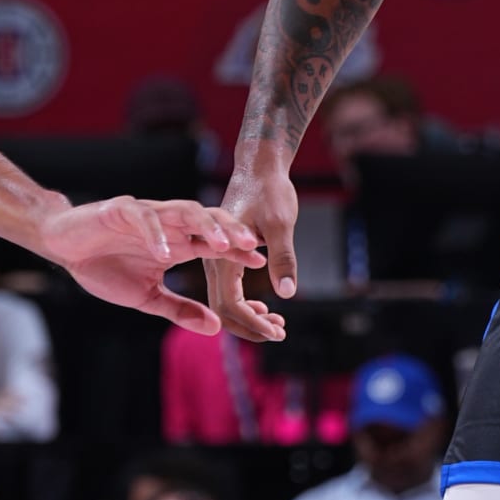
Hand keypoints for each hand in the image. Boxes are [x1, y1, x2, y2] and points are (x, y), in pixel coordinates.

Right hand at [38, 197, 262, 334]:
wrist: (64, 247)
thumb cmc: (105, 267)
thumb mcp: (147, 297)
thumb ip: (180, 309)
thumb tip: (216, 328)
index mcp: (178, 243)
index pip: (215, 244)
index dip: (237, 251)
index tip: (260, 263)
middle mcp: (169, 225)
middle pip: (208, 221)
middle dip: (231, 232)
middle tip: (252, 247)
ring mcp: (147, 215)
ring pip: (184, 211)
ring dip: (204, 227)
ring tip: (221, 245)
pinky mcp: (121, 210)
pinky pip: (144, 220)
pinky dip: (155, 235)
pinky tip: (165, 254)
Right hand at [207, 163, 296, 344]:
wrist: (259, 167)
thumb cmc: (268, 191)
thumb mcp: (280, 225)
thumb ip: (282, 258)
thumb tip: (286, 293)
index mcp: (221, 256)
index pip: (230, 306)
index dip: (253, 324)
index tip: (278, 332)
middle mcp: (213, 260)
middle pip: (223, 309)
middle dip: (251, 326)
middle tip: (280, 331)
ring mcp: (215, 258)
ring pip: (226, 300)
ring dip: (250, 317)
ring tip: (277, 322)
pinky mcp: (223, 254)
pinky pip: (229, 287)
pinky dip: (246, 303)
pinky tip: (266, 305)